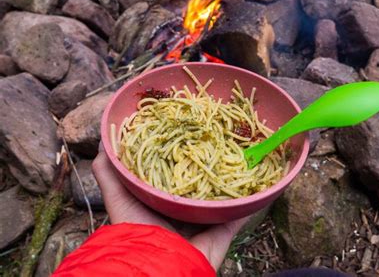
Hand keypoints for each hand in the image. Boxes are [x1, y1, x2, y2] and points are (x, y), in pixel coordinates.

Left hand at [92, 146, 247, 269]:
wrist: (159, 263)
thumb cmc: (136, 229)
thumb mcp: (118, 196)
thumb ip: (109, 171)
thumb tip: (103, 142)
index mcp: (163, 198)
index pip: (175, 170)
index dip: (181, 153)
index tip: (189, 131)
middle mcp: (186, 207)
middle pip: (201, 181)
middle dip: (210, 164)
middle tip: (220, 140)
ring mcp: (206, 218)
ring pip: (223, 194)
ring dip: (232, 179)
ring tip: (242, 155)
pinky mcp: (223, 230)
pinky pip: (241, 213)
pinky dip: (252, 201)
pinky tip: (260, 184)